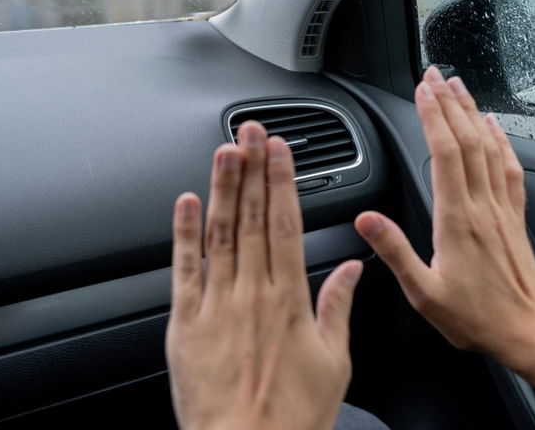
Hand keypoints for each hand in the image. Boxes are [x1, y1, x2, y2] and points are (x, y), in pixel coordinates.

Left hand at [166, 122, 361, 429]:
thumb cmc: (291, 413)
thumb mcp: (334, 361)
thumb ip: (338, 307)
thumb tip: (351, 269)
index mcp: (289, 300)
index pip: (286, 224)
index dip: (282, 182)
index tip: (281, 151)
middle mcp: (251, 294)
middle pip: (252, 218)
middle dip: (253, 170)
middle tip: (252, 132)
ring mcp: (215, 305)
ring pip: (219, 233)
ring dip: (222, 188)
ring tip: (224, 150)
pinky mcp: (185, 324)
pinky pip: (183, 269)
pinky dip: (184, 233)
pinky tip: (187, 202)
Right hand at [354, 67, 534, 396]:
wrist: (526, 329)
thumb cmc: (476, 316)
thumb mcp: (423, 292)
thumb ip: (395, 251)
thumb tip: (367, 220)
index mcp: (457, 221)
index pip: (444, 154)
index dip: (433, 117)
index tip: (422, 92)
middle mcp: (482, 207)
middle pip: (467, 141)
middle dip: (450, 103)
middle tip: (436, 76)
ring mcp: (501, 209)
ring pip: (489, 148)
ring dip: (473, 114)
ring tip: (460, 88)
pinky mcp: (514, 217)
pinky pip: (509, 169)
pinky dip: (502, 142)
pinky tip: (496, 128)